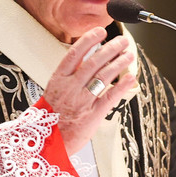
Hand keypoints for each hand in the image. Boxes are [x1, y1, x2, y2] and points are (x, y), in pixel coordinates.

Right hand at [45, 27, 137, 154]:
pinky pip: (110, 97)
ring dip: (119, 63)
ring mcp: (81, 102)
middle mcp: (70, 88)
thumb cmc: (48, 119)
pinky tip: (131, 77)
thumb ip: (67, 76)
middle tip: (121, 41)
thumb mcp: (52, 92)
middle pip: (93, 62)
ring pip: (103, 76)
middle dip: (110, 49)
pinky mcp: (92, 116)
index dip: (88, 40)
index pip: (74, 54)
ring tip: (128, 55)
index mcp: (58, 80)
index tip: (100, 31)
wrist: (44, 145)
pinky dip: (122, 86)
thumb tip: (83, 59)